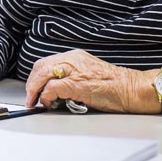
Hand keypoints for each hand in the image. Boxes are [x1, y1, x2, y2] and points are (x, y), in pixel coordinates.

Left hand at [25, 49, 151, 112]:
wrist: (130, 88)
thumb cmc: (113, 86)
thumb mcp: (88, 74)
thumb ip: (71, 76)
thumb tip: (54, 90)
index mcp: (74, 57)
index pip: (46, 62)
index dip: (36, 77)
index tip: (33, 89)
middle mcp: (73, 59)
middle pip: (41, 67)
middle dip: (32, 83)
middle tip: (31, 98)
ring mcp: (75, 71)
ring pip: (43, 74)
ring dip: (35, 90)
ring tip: (35, 101)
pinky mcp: (78, 84)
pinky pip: (53, 88)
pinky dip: (47, 96)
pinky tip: (49, 103)